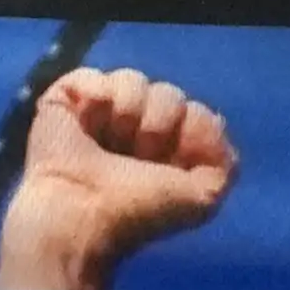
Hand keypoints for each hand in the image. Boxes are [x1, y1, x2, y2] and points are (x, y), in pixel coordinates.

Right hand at [0, 69, 235, 289]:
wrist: (80, 215)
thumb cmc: (138, 211)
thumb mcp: (202, 199)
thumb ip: (224, 163)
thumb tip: (212, 120)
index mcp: (165, 149)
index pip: (195, 111)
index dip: (191, 130)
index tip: (171, 164)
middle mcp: (134, 128)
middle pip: (168, 93)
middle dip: (159, 123)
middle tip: (137, 156)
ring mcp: (100, 112)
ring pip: (132, 79)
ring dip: (128, 112)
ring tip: (109, 141)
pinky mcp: (65, 101)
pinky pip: (91, 74)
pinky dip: (94, 94)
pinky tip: (87, 120)